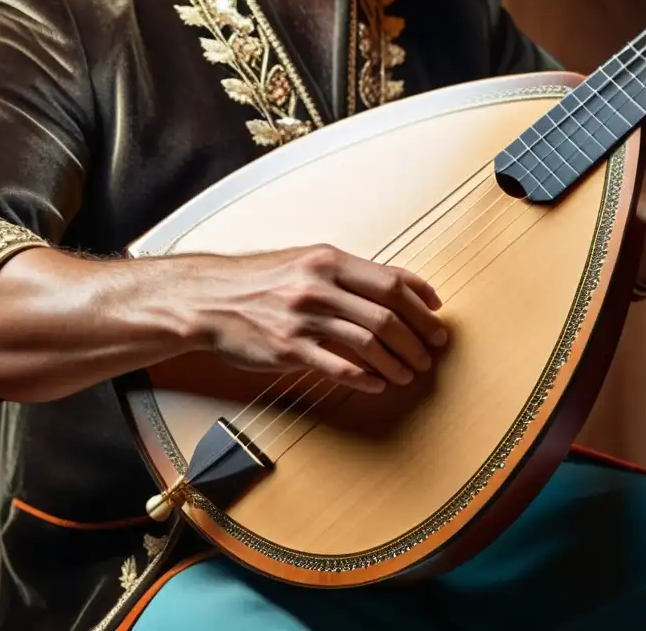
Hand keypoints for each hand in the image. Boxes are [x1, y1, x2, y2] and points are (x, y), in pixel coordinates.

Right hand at [191, 245, 447, 394]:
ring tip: (409, 372)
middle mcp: (319, 286)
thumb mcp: (308, 262)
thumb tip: (399, 284)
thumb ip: (351, 273)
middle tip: (431, 351)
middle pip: (387, 314)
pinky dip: (365, 378)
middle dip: (417, 336)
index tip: (438, 316)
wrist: (207, 298)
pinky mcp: (287, 349)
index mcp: (329, 261)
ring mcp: (303, 318)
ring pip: (368, 342)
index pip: (391, 281)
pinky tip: (378, 384)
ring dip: (397, 361)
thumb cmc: (261, 280)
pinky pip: (338, 367)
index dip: (422, 301)